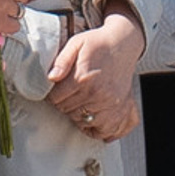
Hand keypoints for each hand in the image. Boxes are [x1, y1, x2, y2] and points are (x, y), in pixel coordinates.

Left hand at [49, 9, 143, 140]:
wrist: (123, 44)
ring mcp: (109, 104)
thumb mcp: (76, 44)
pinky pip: (103, 131)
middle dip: (64, 103)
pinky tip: (92, 115)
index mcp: (82, 78)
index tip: (57, 90)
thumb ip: (61, 61)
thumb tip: (51, 77)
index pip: (56, 99)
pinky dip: (96, 128)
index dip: (53, 95)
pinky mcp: (120, 110)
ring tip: (80, 102)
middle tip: (69, 94)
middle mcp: (96, 94)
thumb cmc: (99, 44)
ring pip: (82, 122)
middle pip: (67, 111)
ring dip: (77, 115)